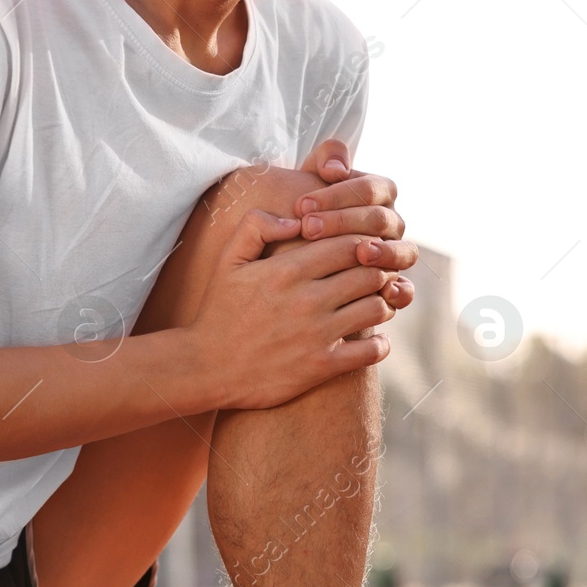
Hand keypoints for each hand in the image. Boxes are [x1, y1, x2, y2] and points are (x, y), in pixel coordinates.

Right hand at [188, 209, 394, 409]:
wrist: (205, 368)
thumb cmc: (218, 313)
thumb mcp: (227, 262)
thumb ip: (256, 226)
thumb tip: (297, 218)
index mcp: (287, 270)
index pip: (350, 242)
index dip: (362, 242)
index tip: (359, 252)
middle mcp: (306, 300)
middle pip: (370, 272)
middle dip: (377, 270)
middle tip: (372, 276)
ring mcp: (316, 335)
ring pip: (377, 306)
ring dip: (381, 302)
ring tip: (371, 304)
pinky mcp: (321, 366)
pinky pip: (372, 350)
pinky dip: (379, 343)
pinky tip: (368, 340)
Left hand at [299, 139, 414, 310]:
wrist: (283, 258)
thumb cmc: (297, 215)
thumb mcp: (306, 181)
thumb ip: (324, 159)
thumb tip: (335, 167)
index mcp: (376, 194)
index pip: (370, 189)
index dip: (338, 194)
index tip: (301, 204)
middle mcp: (389, 223)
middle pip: (381, 219)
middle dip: (345, 222)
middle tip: (309, 228)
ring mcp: (393, 254)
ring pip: (403, 251)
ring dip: (385, 252)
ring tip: (360, 253)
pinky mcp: (387, 286)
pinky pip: (405, 290)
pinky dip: (401, 292)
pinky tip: (386, 293)